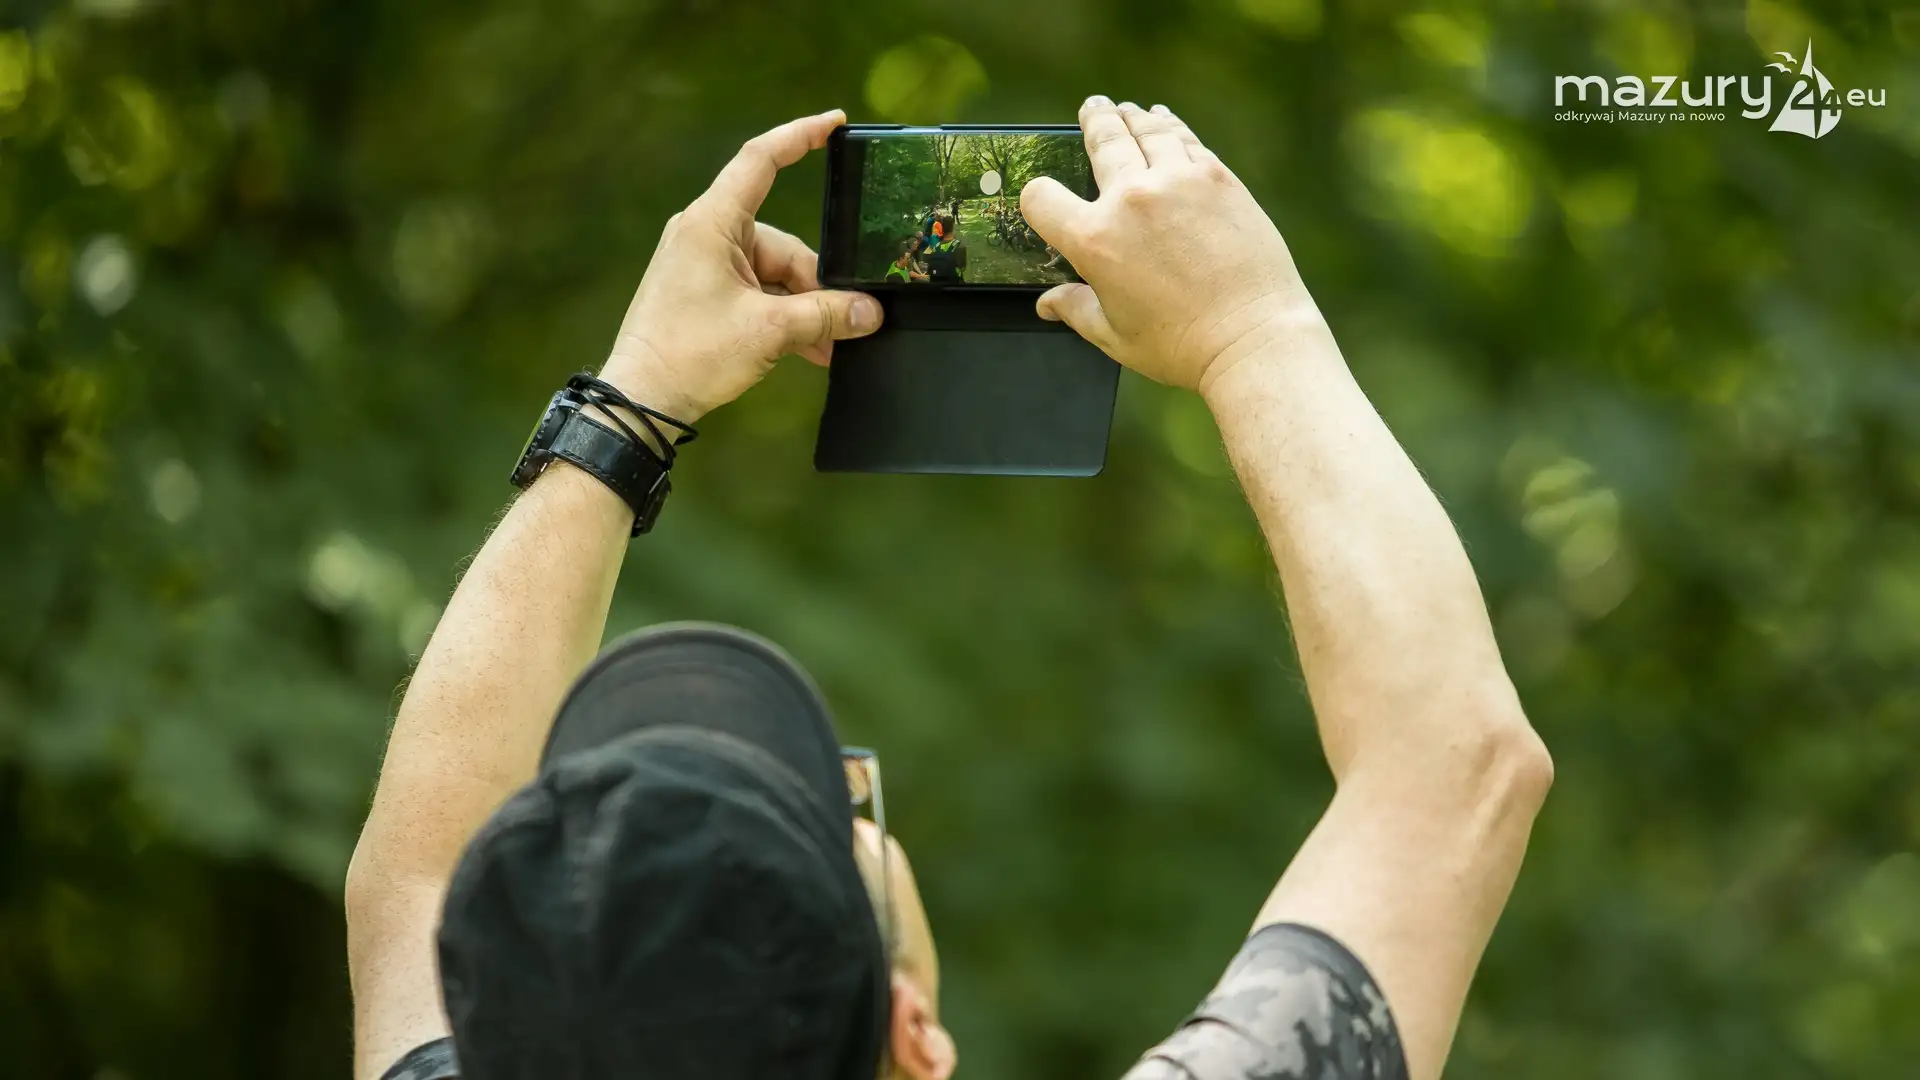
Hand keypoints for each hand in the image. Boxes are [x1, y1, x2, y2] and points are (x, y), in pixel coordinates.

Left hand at [599, 110, 882, 424]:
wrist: (641, 400)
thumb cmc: (689, 355)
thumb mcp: (769, 331)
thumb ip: (825, 315)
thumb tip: (870, 312)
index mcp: (711, 223)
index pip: (760, 161)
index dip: (799, 137)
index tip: (835, 122)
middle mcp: (706, 235)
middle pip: (783, 244)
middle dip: (815, 286)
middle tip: (841, 326)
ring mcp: (704, 264)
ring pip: (775, 275)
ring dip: (802, 311)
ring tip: (823, 348)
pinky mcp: (705, 293)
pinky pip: (758, 293)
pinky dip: (782, 318)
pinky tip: (806, 350)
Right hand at [1022, 98, 1318, 394]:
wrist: (1253, 337)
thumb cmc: (1181, 346)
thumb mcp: (1114, 335)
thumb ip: (1076, 309)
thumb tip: (1048, 303)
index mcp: (1095, 240)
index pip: (1042, 198)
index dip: (1036, 198)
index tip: (1044, 198)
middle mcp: (1132, 199)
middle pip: (1102, 141)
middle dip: (1093, 121)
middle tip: (1092, 108)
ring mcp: (1178, 181)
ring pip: (1147, 130)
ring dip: (1131, 116)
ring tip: (1126, 109)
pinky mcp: (1218, 178)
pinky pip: (1186, 140)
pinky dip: (1170, 126)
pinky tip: (1165, 121)